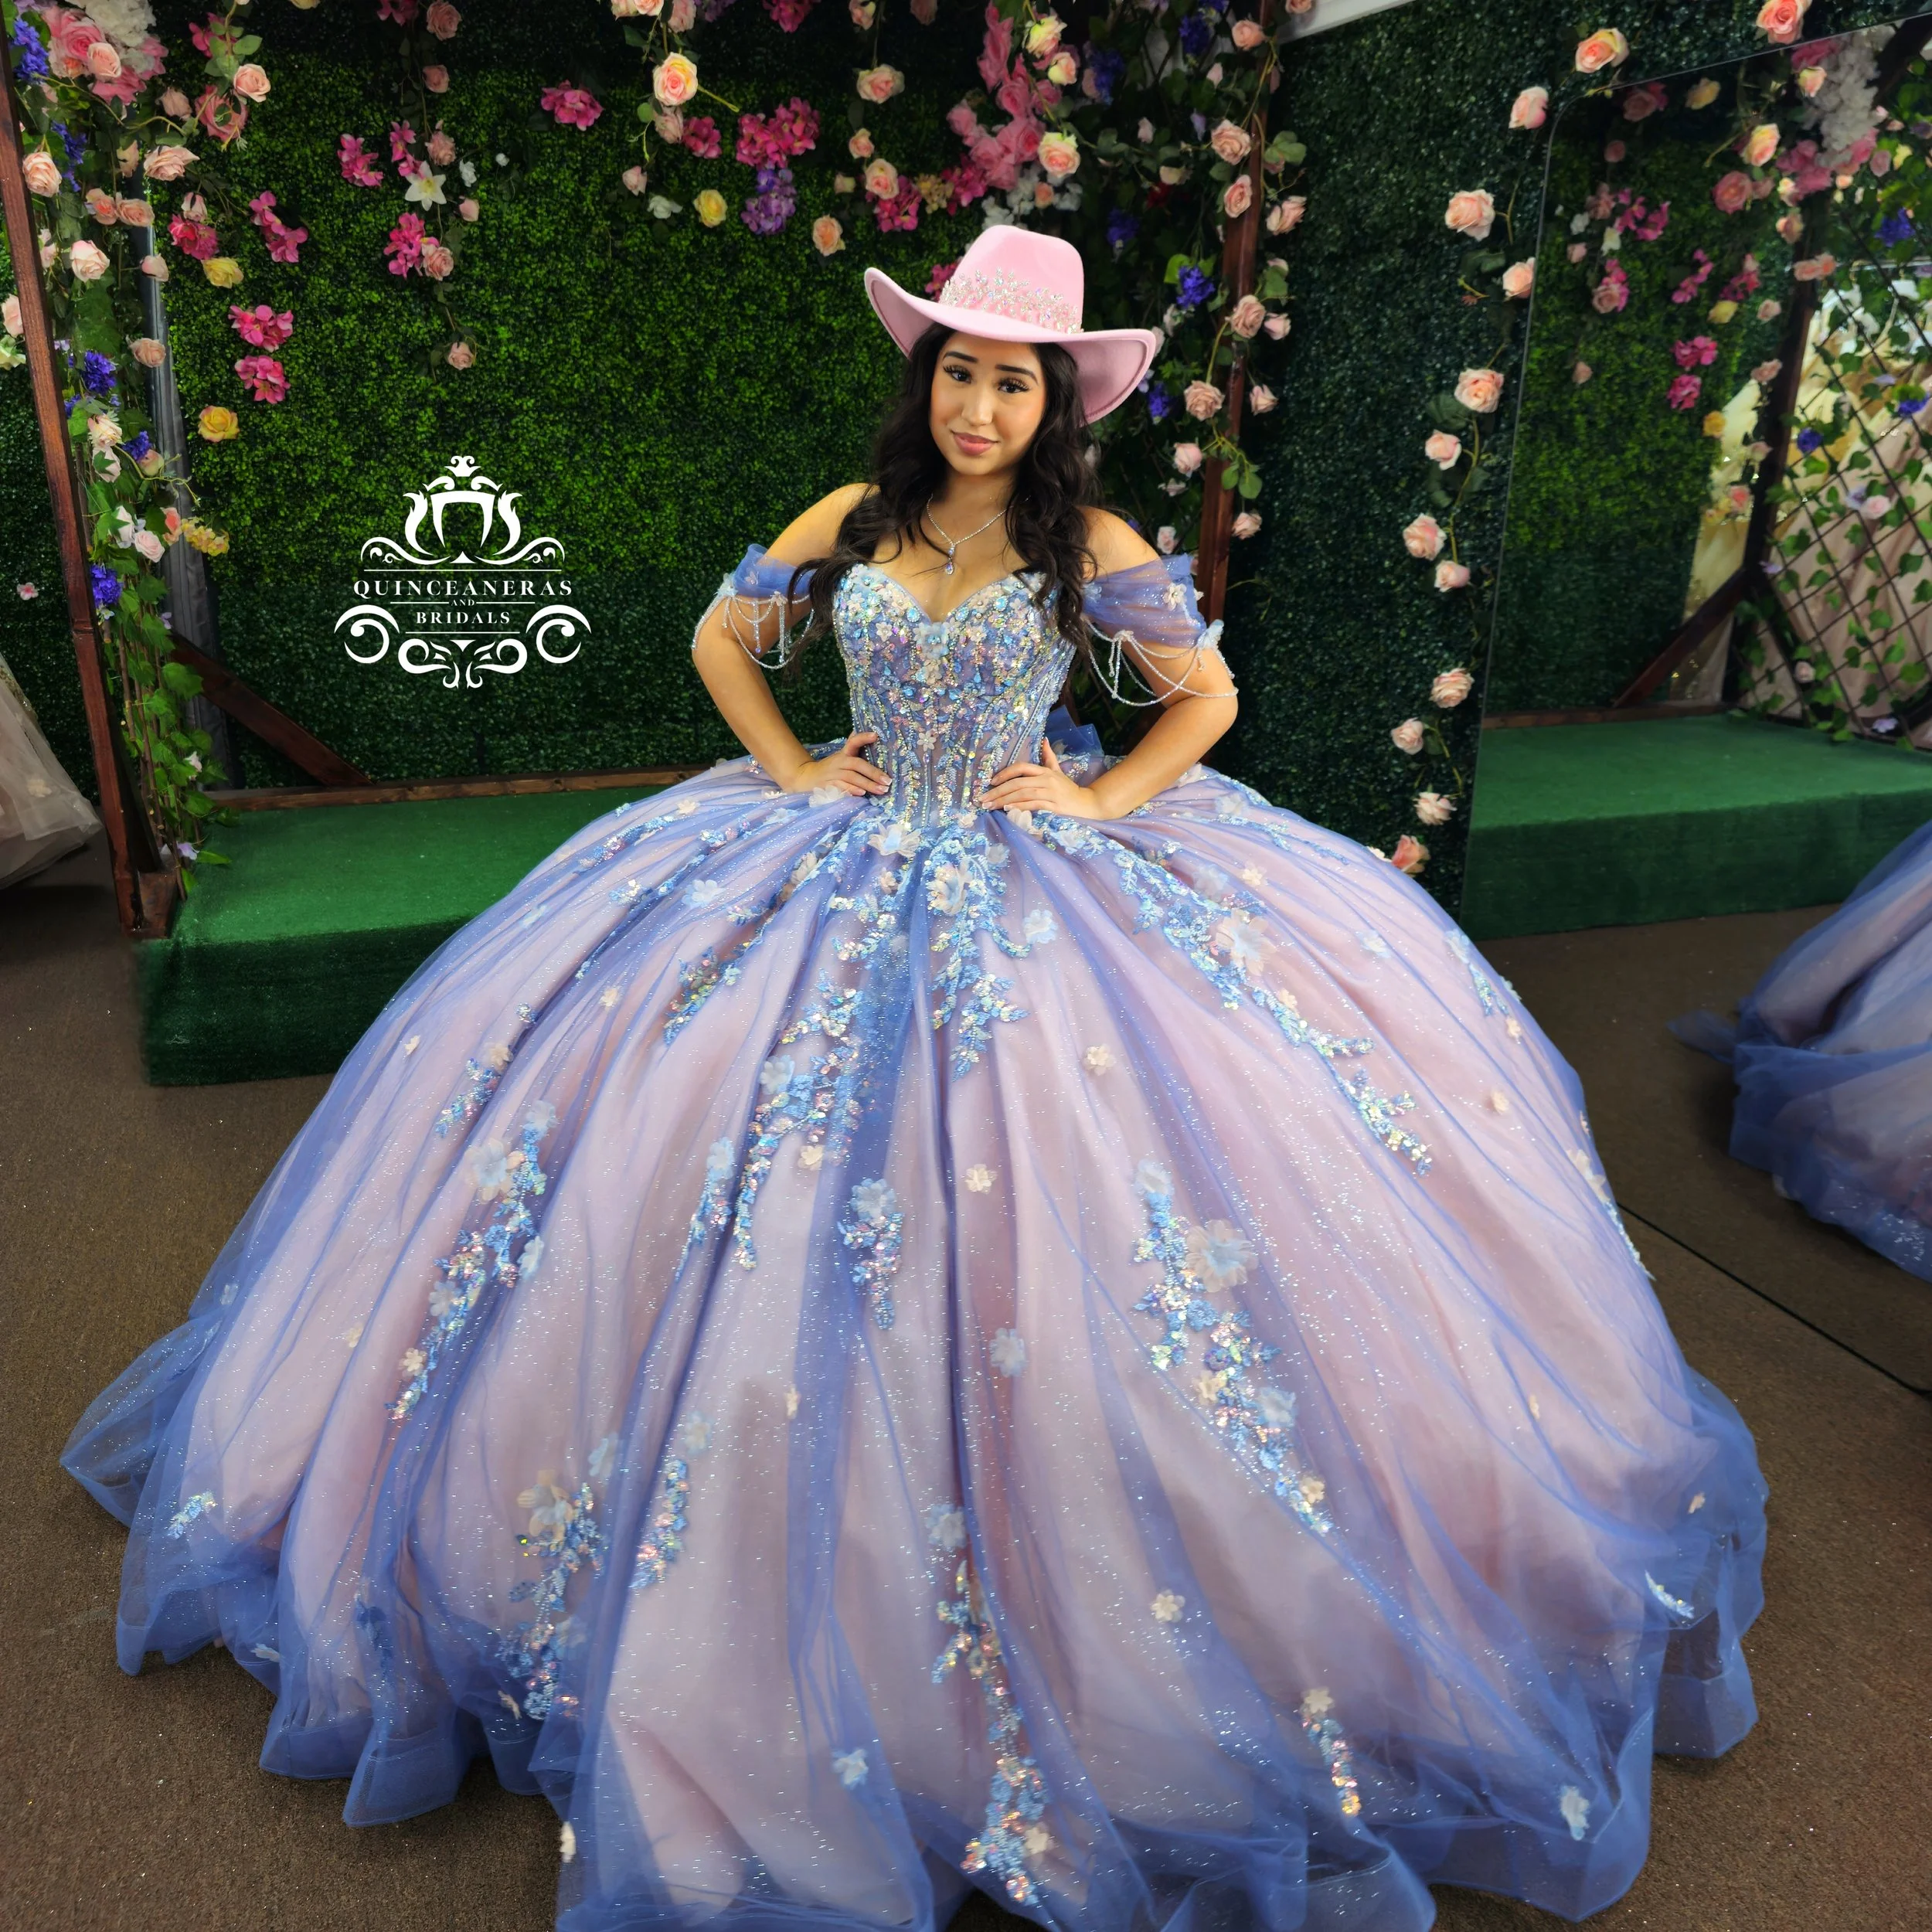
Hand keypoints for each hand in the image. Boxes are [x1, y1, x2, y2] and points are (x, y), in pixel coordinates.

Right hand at [777, 731, 889, 797]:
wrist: (805, 778)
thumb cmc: (830, 768)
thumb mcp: (841, 756)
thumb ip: (854, 747)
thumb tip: (871, 732)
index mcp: (844, 754)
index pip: (853, 742)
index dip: (863, 737)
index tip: (876, 735)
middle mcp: (839, 762)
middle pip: (857, 764)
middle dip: (873, 772)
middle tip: (887, 780)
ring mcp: (833, 774)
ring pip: (851, 778)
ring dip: (867, 784)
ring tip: (881, 790)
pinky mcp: (828, 786)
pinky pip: (841, 788)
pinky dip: (851, 790)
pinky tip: (862, 794)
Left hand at [979, 737, 1109, 819]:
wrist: (1086, 802)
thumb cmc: (1068, 788)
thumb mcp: (1058, 770)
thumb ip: (1048, 756)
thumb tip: (1044, 740)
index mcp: (1044, 771)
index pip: (1021, 768)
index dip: (1005, 773)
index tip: (991, 782)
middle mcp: (1046, 780)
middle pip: (1018, 783)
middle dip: (998, 791)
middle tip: (983, 799)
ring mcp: (1050, 792)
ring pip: (1023, 794)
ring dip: (1004, 801)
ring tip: (990, 806)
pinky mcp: (1053, 805)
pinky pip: (1033, 805)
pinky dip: (1019, 807)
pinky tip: (1008, 810)